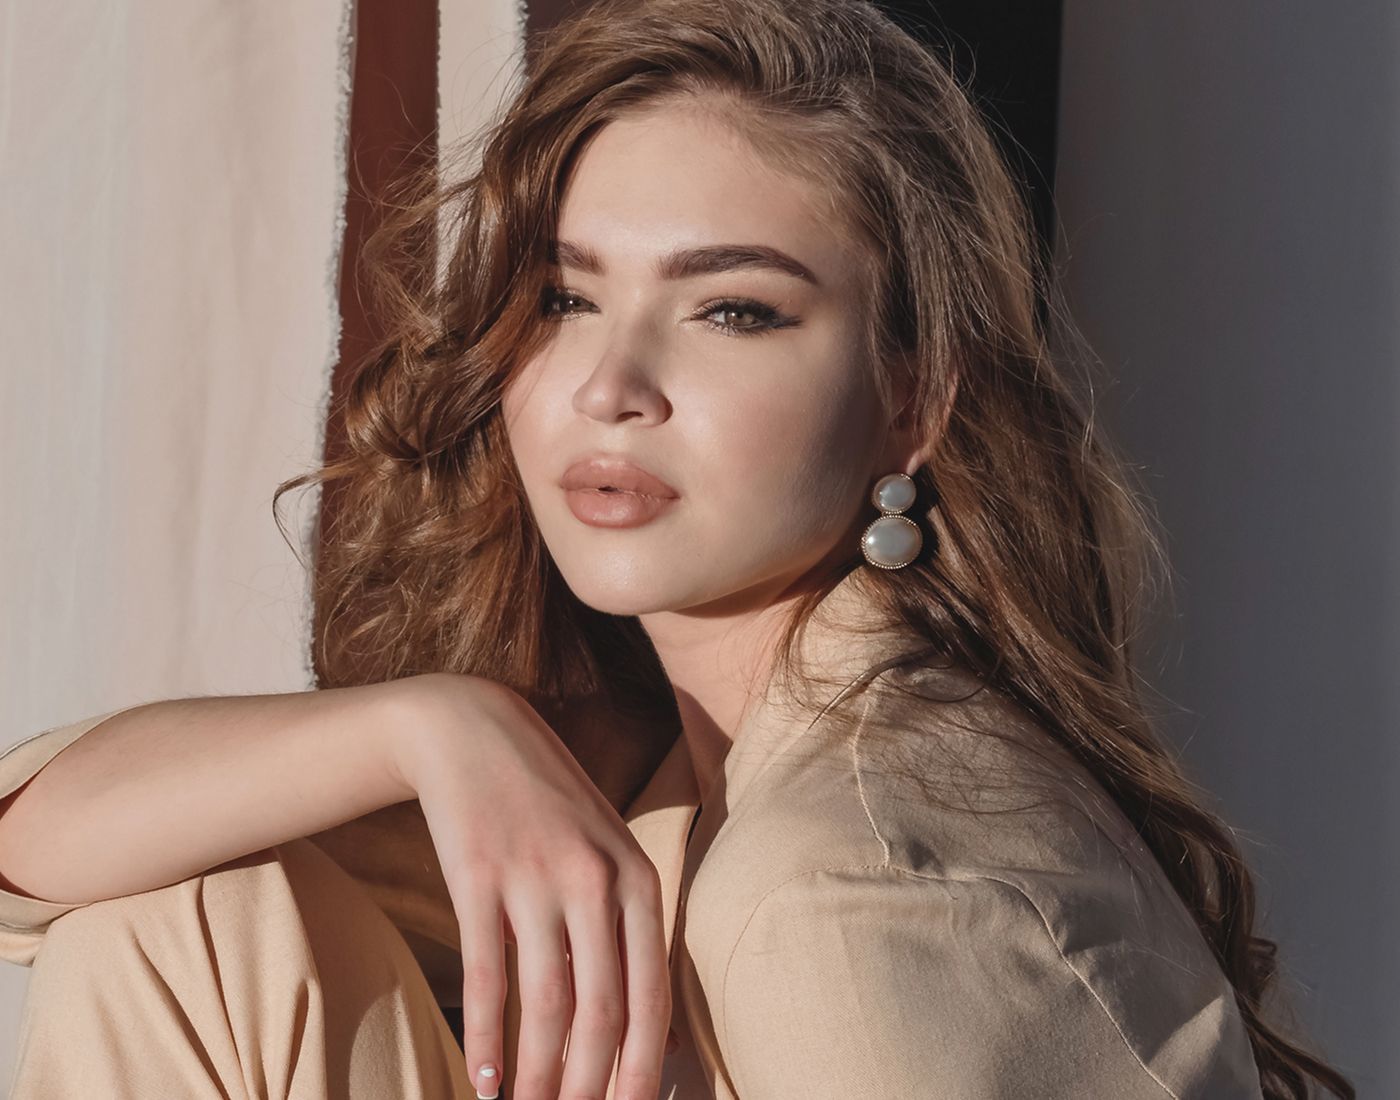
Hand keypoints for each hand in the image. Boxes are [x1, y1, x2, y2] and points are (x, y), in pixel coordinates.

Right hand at [387, 672, 671, 1099]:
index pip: (651, 996)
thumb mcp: (606, 852)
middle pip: (601, 1011)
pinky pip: (485, 977)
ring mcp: (535, 878)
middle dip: (588, 1086)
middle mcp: (595, 880)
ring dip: (536, 1077)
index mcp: (638, 878)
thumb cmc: (548, 803)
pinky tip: (483, 1080)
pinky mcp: (478, 878)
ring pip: (544, 1004)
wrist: (474, 732)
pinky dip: (484, 1037)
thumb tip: (648, 1032)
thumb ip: (628, 930)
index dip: (641, 1068)